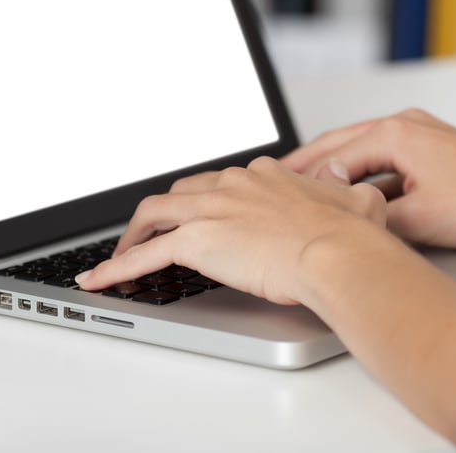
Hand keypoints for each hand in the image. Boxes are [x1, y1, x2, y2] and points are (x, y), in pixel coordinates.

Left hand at [75, 156, 394, 304]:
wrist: (337, 252)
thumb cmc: (349, 235)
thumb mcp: (356, 199)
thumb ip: (341, 186)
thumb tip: (338, 177)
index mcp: (264, 175)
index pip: (221, 183)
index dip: (207, 200)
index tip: (202, 214)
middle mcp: (232, 185)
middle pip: (181, 192)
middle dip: (163, 212)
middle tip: (153, 232)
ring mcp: (211, 210)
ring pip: (154, 213)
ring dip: (133, 234)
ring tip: (121, 255)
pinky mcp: (196, 241)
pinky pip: (144, 255)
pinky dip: (116, 267)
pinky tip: (99, 280)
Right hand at [282, 108, 455, 247]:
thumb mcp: (419, 221)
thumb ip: (372, 218)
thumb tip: (344, 224)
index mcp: (397, 133)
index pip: (333, 154)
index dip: (304, 177)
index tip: (280, 191)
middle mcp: (406, 124)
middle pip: (341, 142)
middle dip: (309, 163)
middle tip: (277, 179)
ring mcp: (421, 134)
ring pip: (362, 149)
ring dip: (335, 167)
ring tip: (308, 186)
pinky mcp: (433, 148)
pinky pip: (385, 157)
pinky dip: (363, 172)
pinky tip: (353, 192)